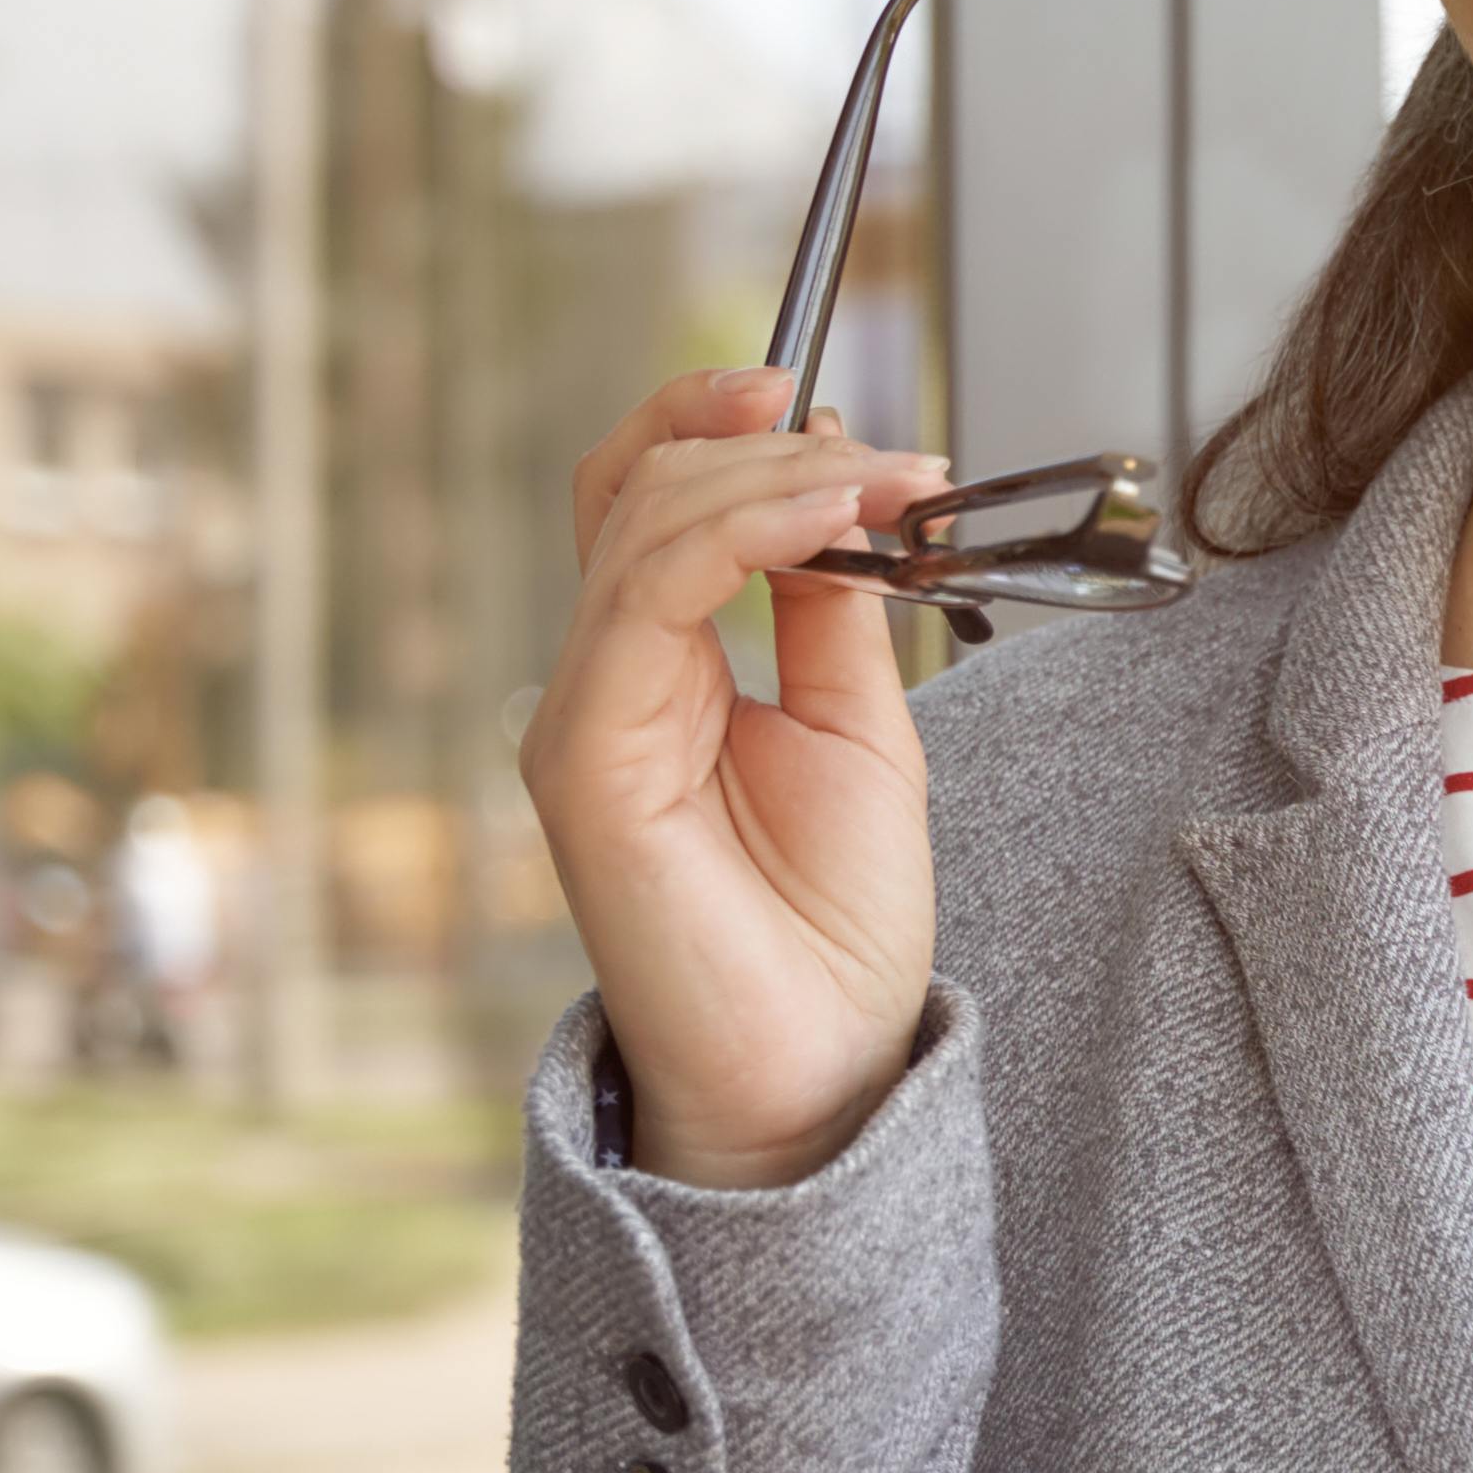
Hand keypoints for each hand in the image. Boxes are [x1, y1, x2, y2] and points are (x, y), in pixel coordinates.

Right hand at [517, 368, 957, 1188]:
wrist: (816, 1068)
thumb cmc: (832, 927)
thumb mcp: (861, 732)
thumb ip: (835, 614)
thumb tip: (844, 491)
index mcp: (664, 673)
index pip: (652, 504)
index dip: (722, 428)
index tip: (830, 403)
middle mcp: (605, 682)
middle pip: (633, 491)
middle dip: (762, 441)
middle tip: (889, 454)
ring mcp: (582, 717)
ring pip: (639, 527)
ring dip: (770, 478)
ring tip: (882, 480)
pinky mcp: (583, 759)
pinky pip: (642, 602)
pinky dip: (741, 536)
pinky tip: (828, 516)